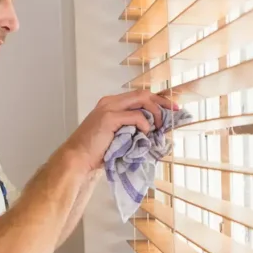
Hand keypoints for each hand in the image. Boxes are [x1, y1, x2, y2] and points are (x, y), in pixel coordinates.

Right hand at [62, 90, 179, 172]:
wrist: (77, 158)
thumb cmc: (96, 152)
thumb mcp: (119, 135)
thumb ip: (132, 128)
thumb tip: (154, 130)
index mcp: (111, 104)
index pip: (139, 96)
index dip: (158, 101)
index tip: (172, 109)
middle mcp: (110, 101)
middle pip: (143, 94)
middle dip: (162, 102)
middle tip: (174, 112)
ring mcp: (109, 107)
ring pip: (141, 100)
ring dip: (155, 113)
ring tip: (157, 128)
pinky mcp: (109, 117)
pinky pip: (136, 116)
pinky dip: (144, 125)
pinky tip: (144, 135)